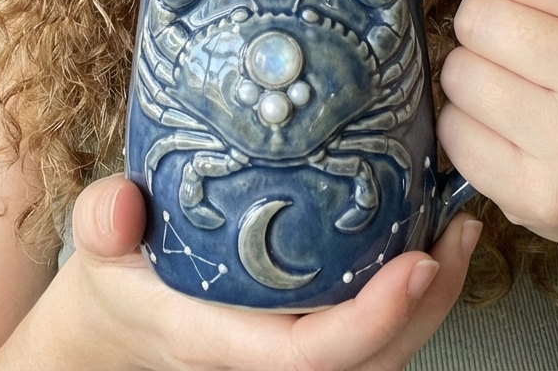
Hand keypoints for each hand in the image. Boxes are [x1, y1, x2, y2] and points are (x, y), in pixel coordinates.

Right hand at [48, 175, 482, 370]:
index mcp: (223, 342)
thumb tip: (120, 202)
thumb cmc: (117, 275)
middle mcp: (268, 360)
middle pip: (370, 362)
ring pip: (382, 355)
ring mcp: (293, 352)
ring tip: (459, 228)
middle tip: (458, 230)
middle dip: (427, 305)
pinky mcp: (308, 333)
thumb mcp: (98, 241)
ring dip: (433, 300)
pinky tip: (429, 238)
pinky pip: (374, 335)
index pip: (311, 357)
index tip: (415, 265)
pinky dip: (414, 297)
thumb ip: (102, 222)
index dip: (372, 321)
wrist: (117, 321)